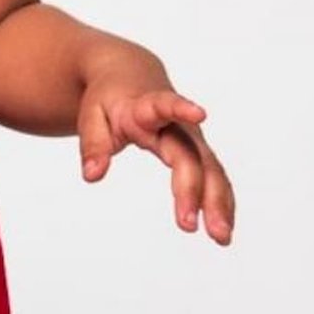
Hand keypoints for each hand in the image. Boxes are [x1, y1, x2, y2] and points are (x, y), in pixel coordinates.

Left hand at [77, 47, 234, 244]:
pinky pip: (213, 178)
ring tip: (221, 237)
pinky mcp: (197, 152)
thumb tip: (92, 175)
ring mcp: (192, 138)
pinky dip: (220, 202)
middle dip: (192, 189)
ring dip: (218, 203)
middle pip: (191, 155)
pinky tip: (222, 230)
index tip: (199, 113)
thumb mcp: (91, 115)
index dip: (181, 108)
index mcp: (147, 107)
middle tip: (188, 226)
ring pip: (212, 170)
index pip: (166, 106)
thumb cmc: (109, 98)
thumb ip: (93, 144)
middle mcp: (177, 124)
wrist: (130, 76)